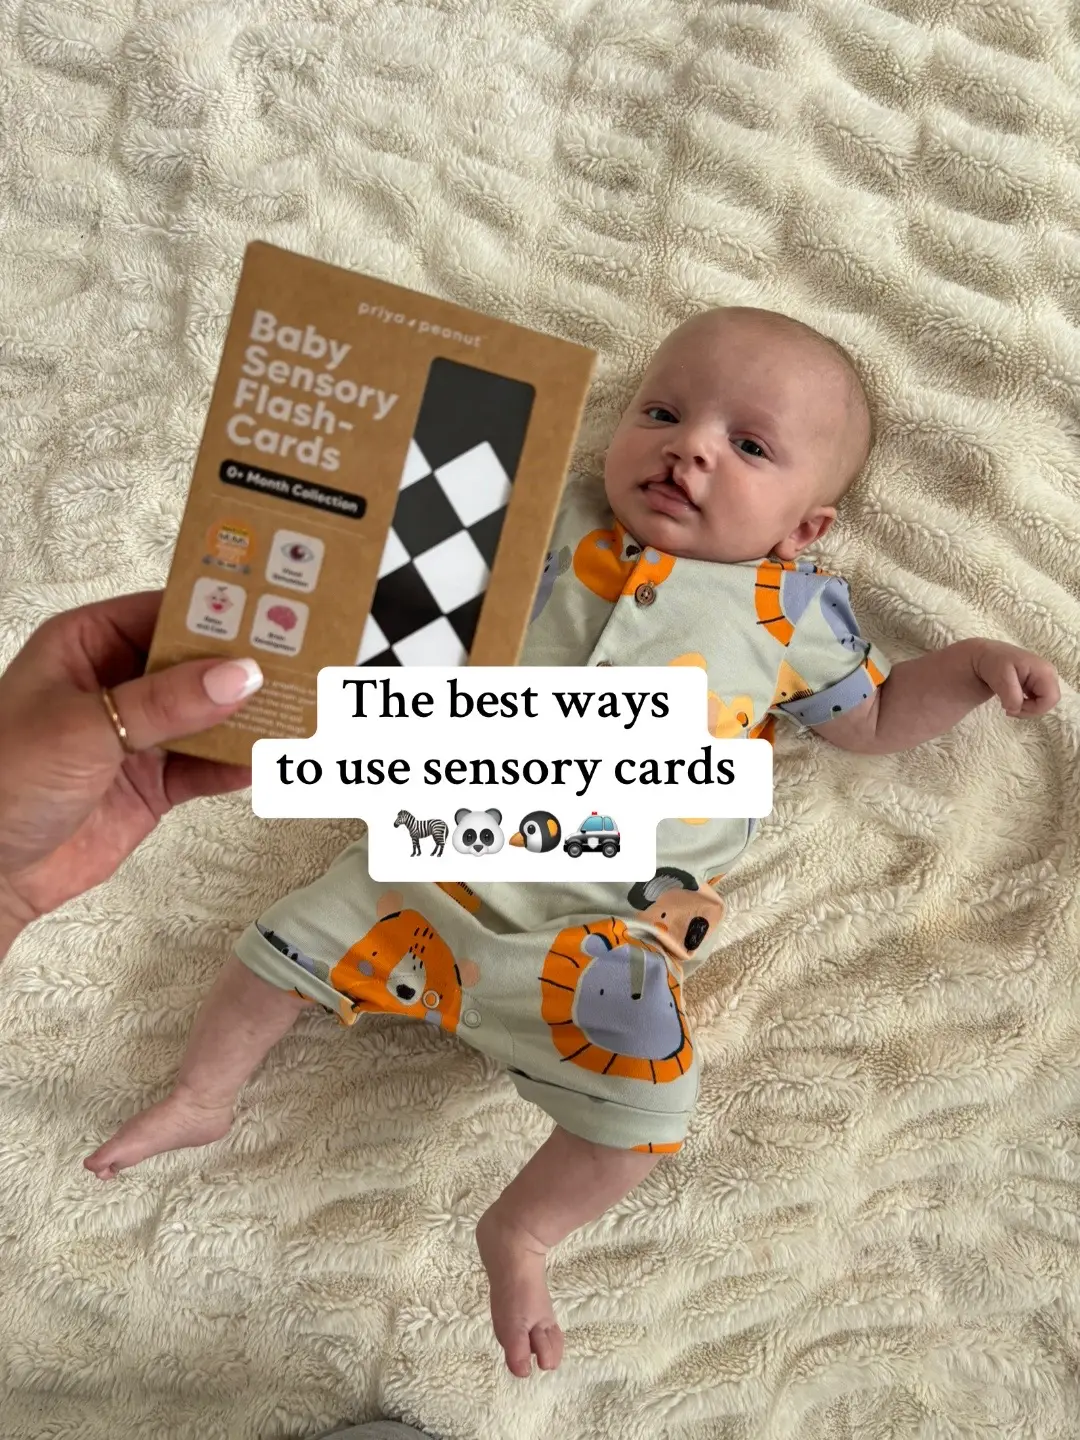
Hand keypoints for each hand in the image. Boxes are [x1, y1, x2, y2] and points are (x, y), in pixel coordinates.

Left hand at [0, 591, 262, 943]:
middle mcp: (117, 683)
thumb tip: (238, 675)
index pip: (164, 611)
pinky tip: (266, 758)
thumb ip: (165, 702)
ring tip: (297, 706)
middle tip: (300, 658)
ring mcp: (138, 733)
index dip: (216, 609)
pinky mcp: (153, 782)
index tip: (272, 607)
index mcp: (87, 645)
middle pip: (195, 662)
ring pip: (208, 713)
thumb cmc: (2, 781)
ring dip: (247, 715)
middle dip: (243, 663)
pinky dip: (237, 764)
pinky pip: (207, 765)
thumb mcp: (83, 728)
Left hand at [971, 639, 1060, 718]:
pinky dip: (1026, 707)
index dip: (1034, 708)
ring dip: (1026, 709)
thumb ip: (1011, 695)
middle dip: (1030, 710)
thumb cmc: (993, 663)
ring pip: (1044, 704)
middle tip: (1009, 708)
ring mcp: (1045, 680)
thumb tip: (1016, 710)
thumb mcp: (1000, 677)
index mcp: (1045, 671)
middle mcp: (1049, 675)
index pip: (1051, 699)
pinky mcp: (1038, 685)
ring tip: (1008, 704)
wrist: (986, 657)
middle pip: (1049, 703)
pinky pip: (1038, 702)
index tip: (1014, 707)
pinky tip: (1012, 701)